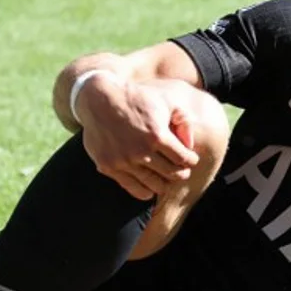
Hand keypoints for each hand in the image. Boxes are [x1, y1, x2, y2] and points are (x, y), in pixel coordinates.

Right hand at [77, 76, 200, 199]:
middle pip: (172, 175)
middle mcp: (140, 151)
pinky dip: (146, 191)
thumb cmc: (137, 100)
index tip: (189, 158)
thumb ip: (184, 122)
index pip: (184, 159)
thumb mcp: (166, 102)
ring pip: (155, 186)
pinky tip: (150, 185)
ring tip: (165, 175)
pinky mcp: (109, 167)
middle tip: (180, 169)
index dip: (191, 160)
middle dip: (181, 172)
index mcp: (157, 135)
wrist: (99, 99)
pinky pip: (134, 189)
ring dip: (164, 183)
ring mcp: (124, 161)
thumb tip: (190, 146)